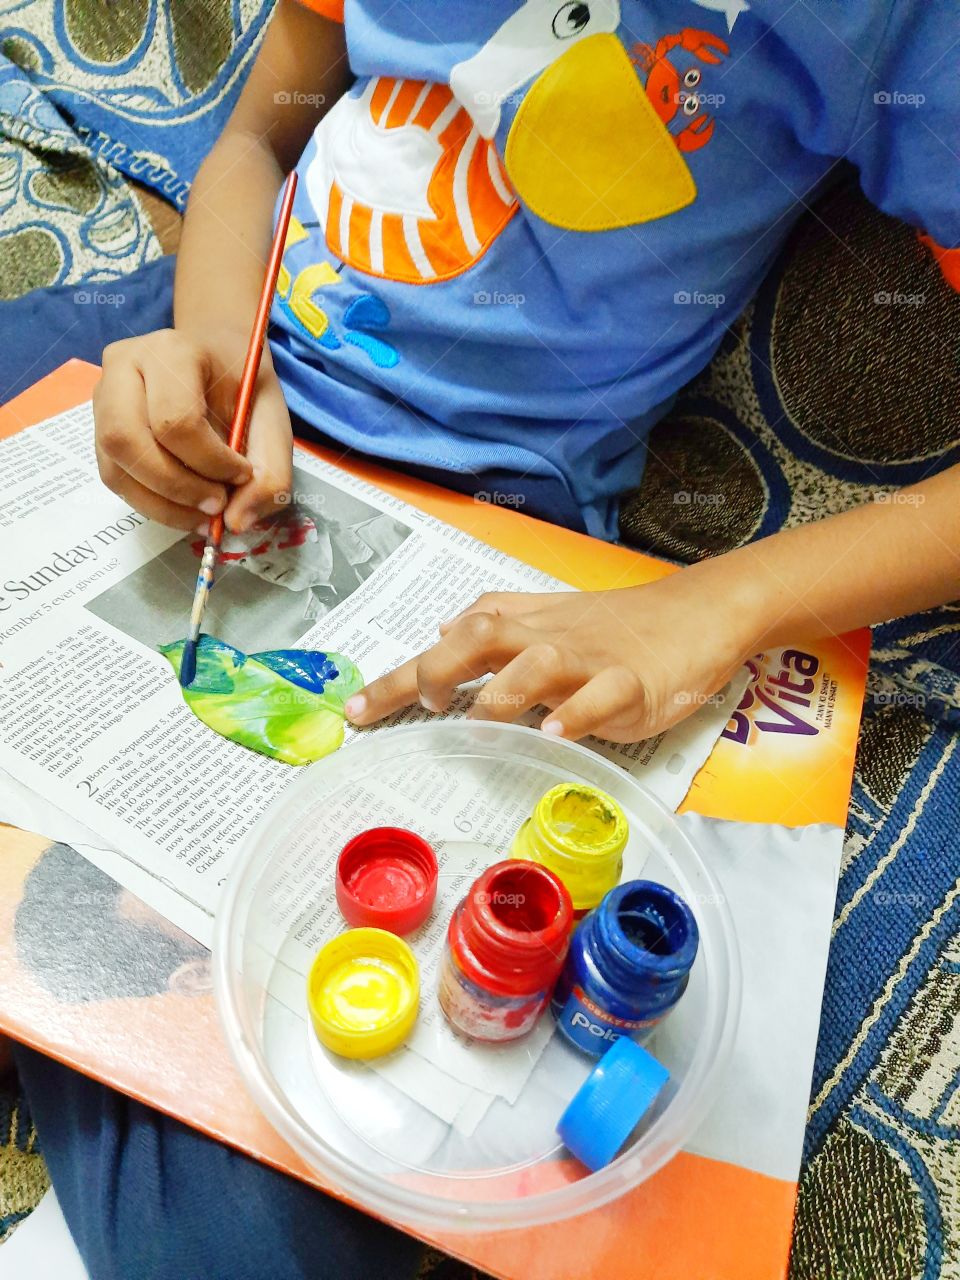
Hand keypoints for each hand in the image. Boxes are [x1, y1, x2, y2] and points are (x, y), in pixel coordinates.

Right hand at [93, 328, 292, 532]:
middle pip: (128, 441)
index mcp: (171, 351)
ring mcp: (104, 398)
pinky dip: (152, 504)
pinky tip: (185, 508)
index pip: (175, 420)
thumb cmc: (242, 385)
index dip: (211, 462)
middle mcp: (124, 368)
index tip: (243, 476)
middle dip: (178, 488)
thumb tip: (237, 522)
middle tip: (218, 506)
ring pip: (116, 467)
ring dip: (163, 505)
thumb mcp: (272, 420)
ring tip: (204, 515)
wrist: (217, 357)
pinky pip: (115, 478)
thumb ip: (271, 472)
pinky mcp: (100, 429)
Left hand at [346, 569, 755, 741]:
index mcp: (522, 627)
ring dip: (505, 692)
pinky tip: (557, 732)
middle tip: (421, 701)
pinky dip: (579, 712)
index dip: (399, 677)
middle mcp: (546, 638)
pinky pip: (603, 697)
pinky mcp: (633, 684)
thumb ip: (494, 622)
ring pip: (540, 663)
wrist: (695, 614)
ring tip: (478, 722)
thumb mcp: (547, 617)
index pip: (449, 643)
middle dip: (441, 668)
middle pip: (483, 636)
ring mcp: (589, 661)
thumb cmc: (614, 624)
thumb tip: (438, 632)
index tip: (354, 712)